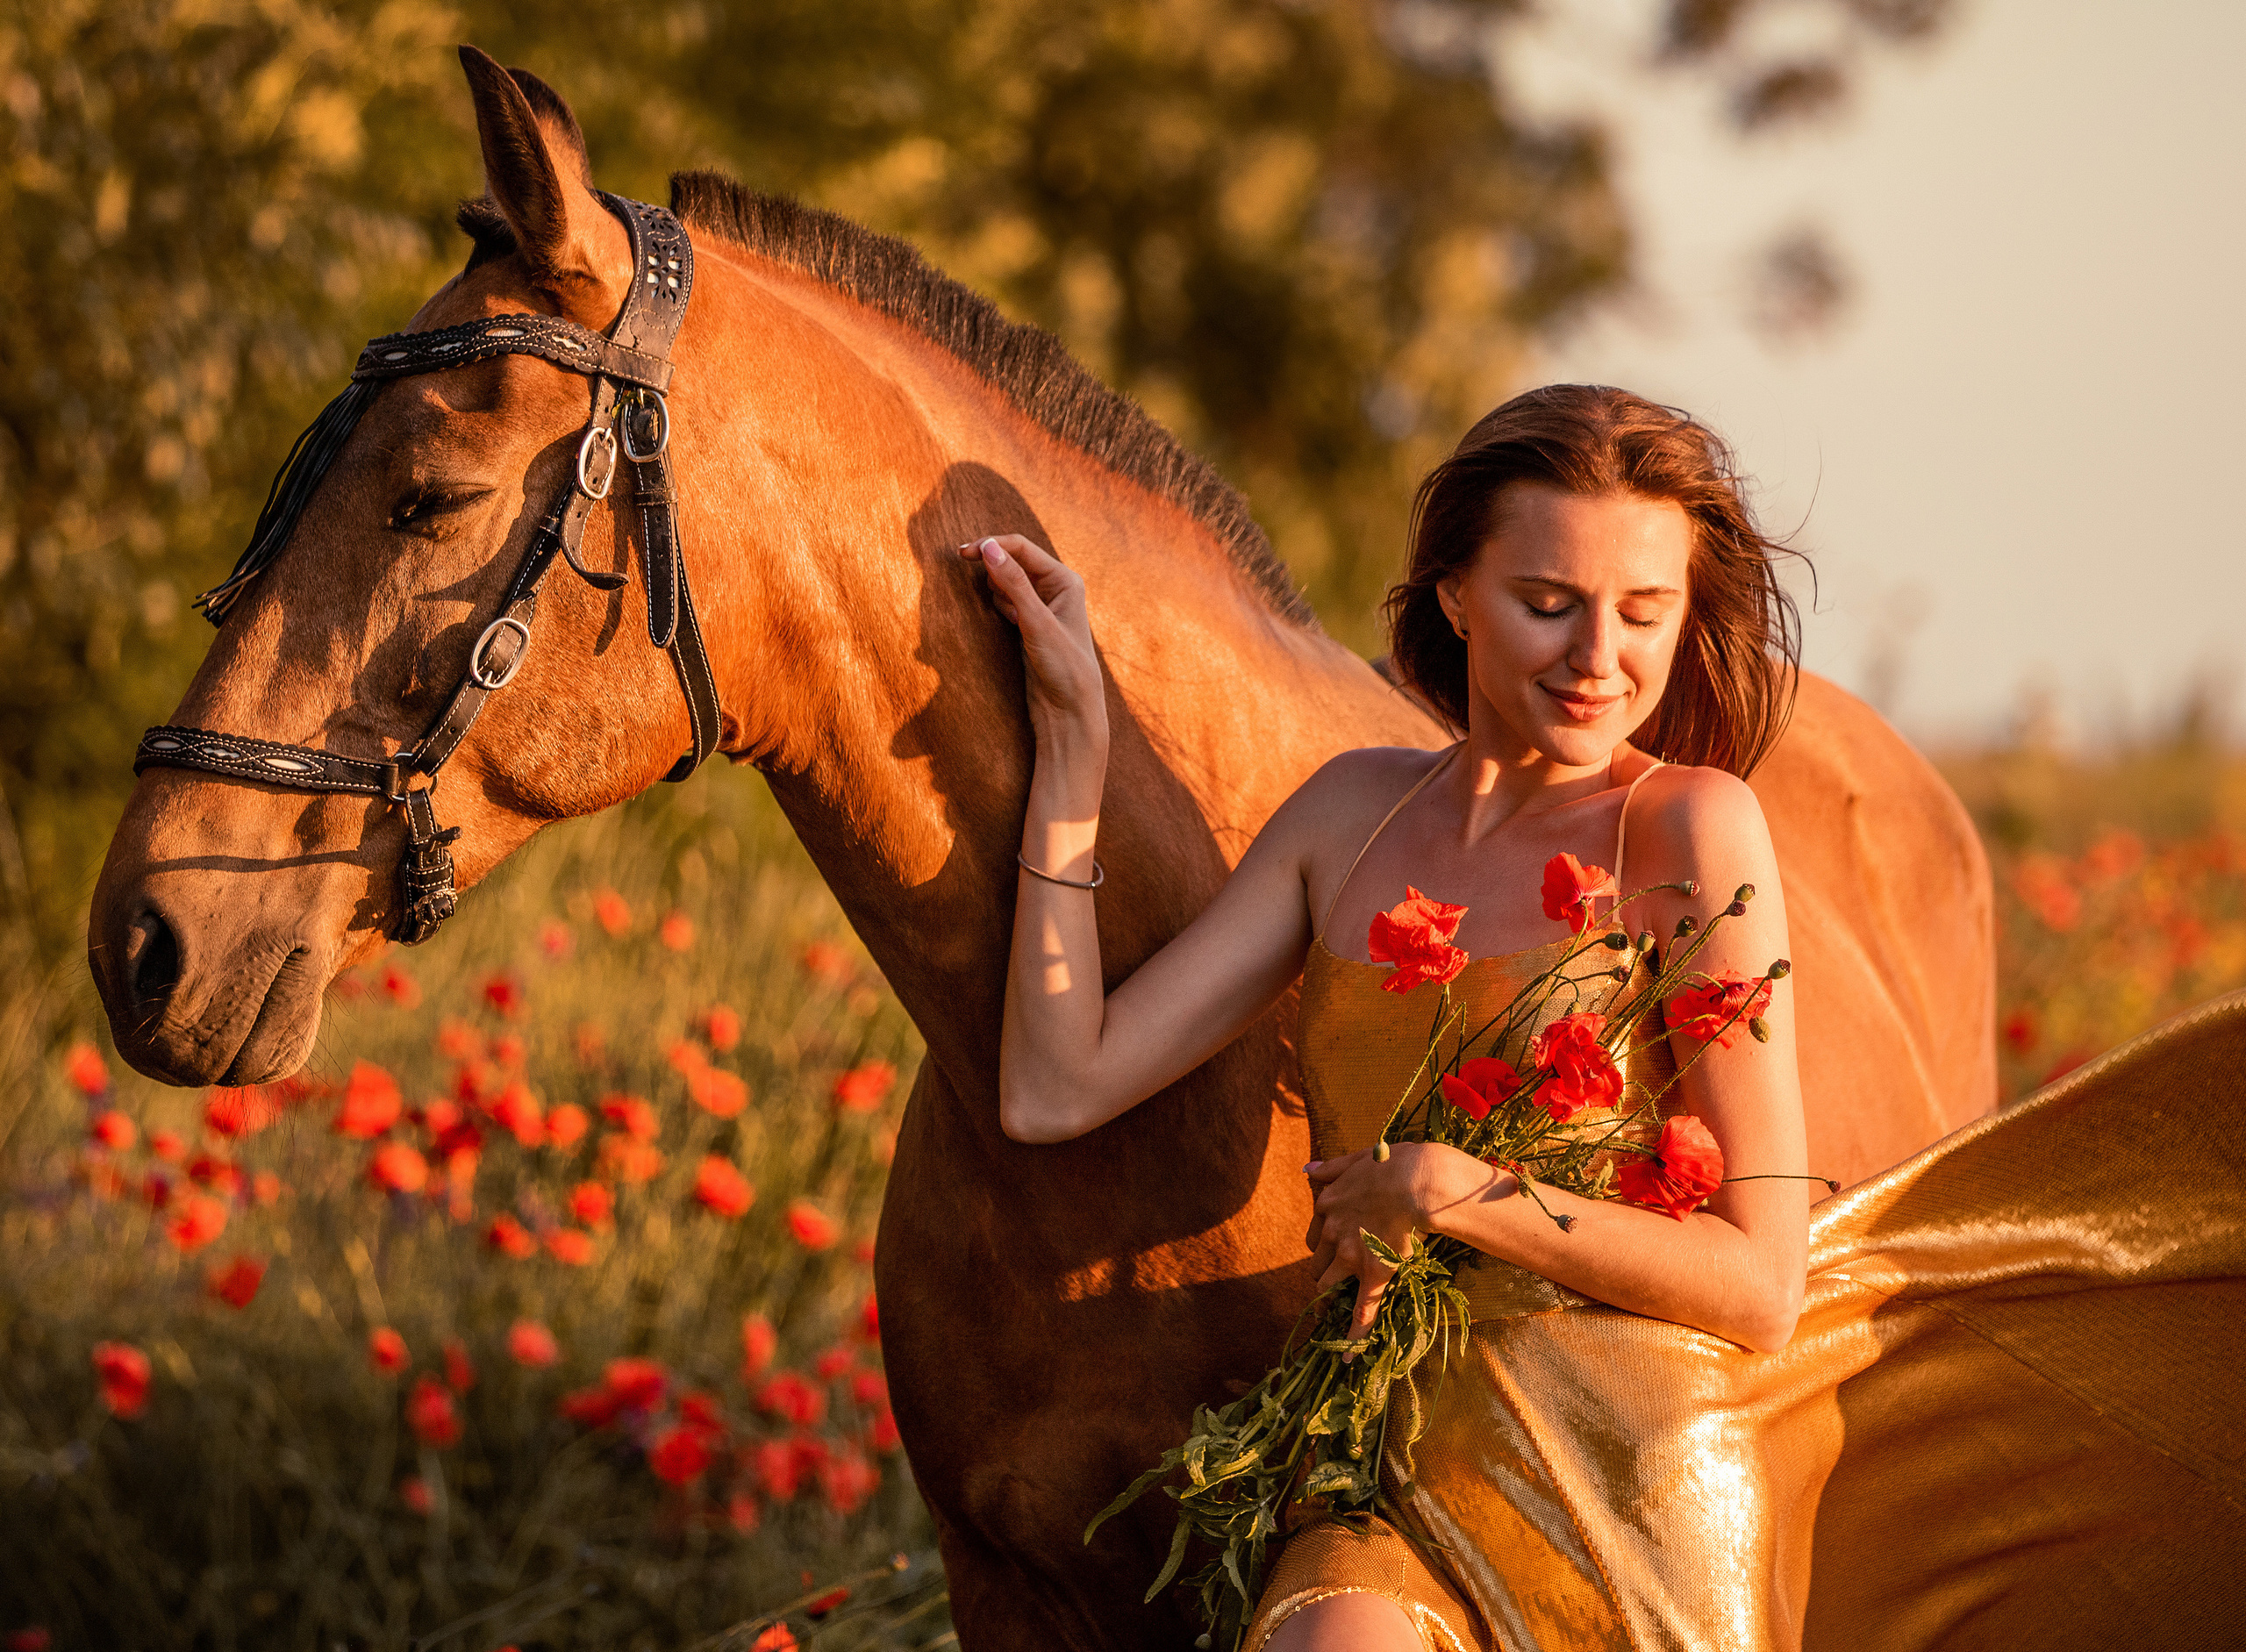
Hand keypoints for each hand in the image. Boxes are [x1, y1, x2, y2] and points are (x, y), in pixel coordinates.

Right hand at [959, 534, 1105, 747]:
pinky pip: (1006, 602)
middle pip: (1013, 561)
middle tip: (963, 569)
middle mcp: (1055, 589)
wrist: (1070, 712)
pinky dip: (998, 606)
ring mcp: (1041, 607)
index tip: (962, 553)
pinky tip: (1005, 622)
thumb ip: (1013, 583)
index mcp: (1065, 580)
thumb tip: (988, 547)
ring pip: (1007, 582)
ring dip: (995, 589)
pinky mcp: (1029, 625)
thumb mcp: (1036, 622)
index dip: (991, 545)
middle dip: (992, 565)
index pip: (1022, 548)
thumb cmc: (1065, 668)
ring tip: (1005, 613)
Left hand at [1306, 1144, 1503, 1348]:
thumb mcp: (1357, 1158)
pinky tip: (1349, 1355)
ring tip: (1333, 1304)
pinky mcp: (1373, 1274)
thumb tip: (1308, 1168)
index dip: (1326, 1241)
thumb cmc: (1394, 1164)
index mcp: (1327, 1203)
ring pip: (1327, 1282)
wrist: (1418, 1180)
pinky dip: (1355, 1333)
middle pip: (1317, 1258)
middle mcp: (1331, 1231)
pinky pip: (1362, 1309)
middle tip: (1340, 1273)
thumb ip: (1332, 1167)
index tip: (1335, 1245)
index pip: (1317, 1231)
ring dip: (1331, 1291)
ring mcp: (1350, 1255)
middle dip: (1326, 1267)